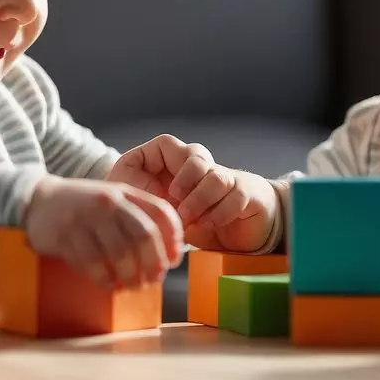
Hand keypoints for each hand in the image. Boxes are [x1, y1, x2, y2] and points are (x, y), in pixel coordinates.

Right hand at [23, 176, 183, 289]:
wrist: (39, 201)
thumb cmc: (84, 207)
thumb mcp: (113, 201)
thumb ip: (138, 218)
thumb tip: (167, 252)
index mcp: (125, 193)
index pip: (161, 211)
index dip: (174, 238)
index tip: (174, 259)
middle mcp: (108, 202)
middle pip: (144, 235)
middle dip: (154, 263)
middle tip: (155, 280)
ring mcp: (86, 218)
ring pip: (119, 253)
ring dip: (130, 276)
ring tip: (133, 286)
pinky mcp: (65, 236)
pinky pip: (92, 264)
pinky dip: (104, 279)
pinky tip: (109, 285)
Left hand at [108, 135, 278, 252]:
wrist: (233, 235)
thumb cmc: (186, 221)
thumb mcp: (156, 209)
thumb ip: (141, 196)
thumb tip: (133, 197)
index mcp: (176, 162)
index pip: (168, 144)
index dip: (164, 164)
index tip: (166, 190)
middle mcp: (203, 164)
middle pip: (196, 154)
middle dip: (184, 182)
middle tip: (176, 207)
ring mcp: (226, 178)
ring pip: (216, 176)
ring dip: (199, 200)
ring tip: (188, 219)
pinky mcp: (245, 196)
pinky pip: (235, 196)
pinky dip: (217, 212)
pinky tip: (206, 225)